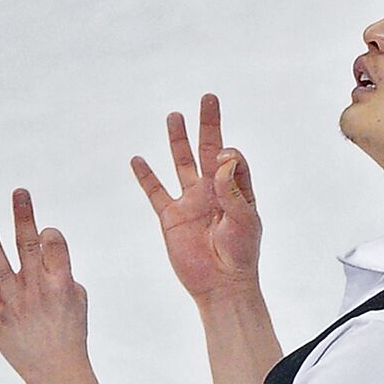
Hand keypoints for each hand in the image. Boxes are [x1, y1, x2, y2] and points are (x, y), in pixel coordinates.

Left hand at [0, 188, 89, 383]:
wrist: (57, 371)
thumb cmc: (70, 332)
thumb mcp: (78, 299)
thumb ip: (64, 273)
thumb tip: (50, 254)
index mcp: (62, 281)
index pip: (55, 245)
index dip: (51, 234)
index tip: (47, 234)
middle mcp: (38, 288)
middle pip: (31, 246)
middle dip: (25, 217)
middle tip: (19, 192)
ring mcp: (16, 302)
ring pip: (1, 268)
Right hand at [130, 93, 260, 301]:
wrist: (221, 285)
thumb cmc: (240, 254)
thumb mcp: (245, 220)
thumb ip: (233, 190)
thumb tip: (222, 157)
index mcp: (235, 190)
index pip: (232, 159)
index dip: (229, 153)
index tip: (224, 156)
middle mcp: (212, 191)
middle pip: (207, 149)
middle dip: (208, 123)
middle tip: (208, 97)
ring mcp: (190, 202)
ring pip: (181, 163)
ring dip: (178, 140)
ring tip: (175, 116)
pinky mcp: (170, 217)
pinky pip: (155, 192)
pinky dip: (146, 176)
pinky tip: (137, 159)